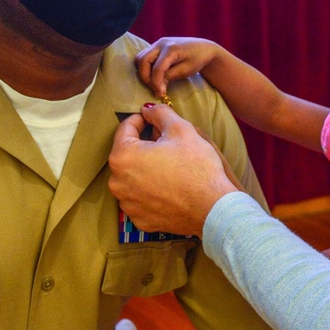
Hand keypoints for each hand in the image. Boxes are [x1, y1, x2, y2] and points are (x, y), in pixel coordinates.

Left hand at [108, 104, 238, 237]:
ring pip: (132, 177)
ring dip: (145, 168)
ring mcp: (127, 204)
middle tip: (166, 143)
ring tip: (169, 165)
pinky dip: (150, 190)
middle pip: (127, 154)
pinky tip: (168, 186)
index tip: (152, 119)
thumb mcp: (181, 129)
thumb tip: (147, 109)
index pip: (125, 129)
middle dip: (143, 145)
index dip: (141, 119)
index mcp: (122, 157)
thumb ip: (159, 113)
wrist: (212, 208)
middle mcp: (117, 183)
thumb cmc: (195, 166)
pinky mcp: (140, 219)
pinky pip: (140, 198)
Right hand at [136, 37, 220, 99]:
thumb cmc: (198, 59)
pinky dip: (146, 67)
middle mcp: (161, 43)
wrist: (204, 48)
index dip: (155, 83)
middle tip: (154, 88)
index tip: (159, 94)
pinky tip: (155, 75)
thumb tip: (156, 89)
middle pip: (142, 60)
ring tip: (154, 82)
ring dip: (143, 72)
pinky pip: (145, 56)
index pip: (157, 68)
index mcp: (171, 49)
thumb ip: (169, 77)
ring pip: (140, 58)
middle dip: (145, 77)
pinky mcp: (157, 46)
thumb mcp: (186, 71)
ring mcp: (158, 43)